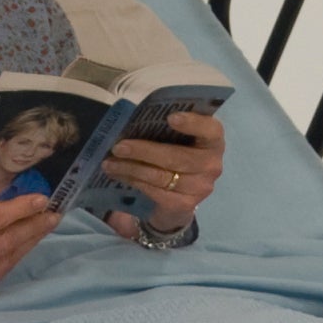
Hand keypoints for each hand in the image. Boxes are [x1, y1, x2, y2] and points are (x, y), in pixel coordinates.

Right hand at [0, 194, 56, 309]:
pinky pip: (2, 270)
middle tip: (54, 211)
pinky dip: (16, 255)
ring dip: (31, 240)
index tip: (40, 199)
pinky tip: (26, 243)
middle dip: (35, 225)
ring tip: (46, 224)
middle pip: (10, 241)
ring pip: (11, 258)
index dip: (20, 209)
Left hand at [112, 111, 226, 238]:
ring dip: (131, 168)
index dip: (192, 123)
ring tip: (109, 163)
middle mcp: (212, 165)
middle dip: (144, 151)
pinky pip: (155, 191)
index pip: (210, 130)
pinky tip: (118, 174)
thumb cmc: (174, 156)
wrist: (178, 198)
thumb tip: (132, 123)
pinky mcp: (184, 205)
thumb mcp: (175, 140)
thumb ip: (164, 130)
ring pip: (161, 176)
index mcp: (212, 141)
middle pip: (177, 158)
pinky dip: (134, 181)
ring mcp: (200, 188)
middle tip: (118, 147)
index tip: (170, 117)